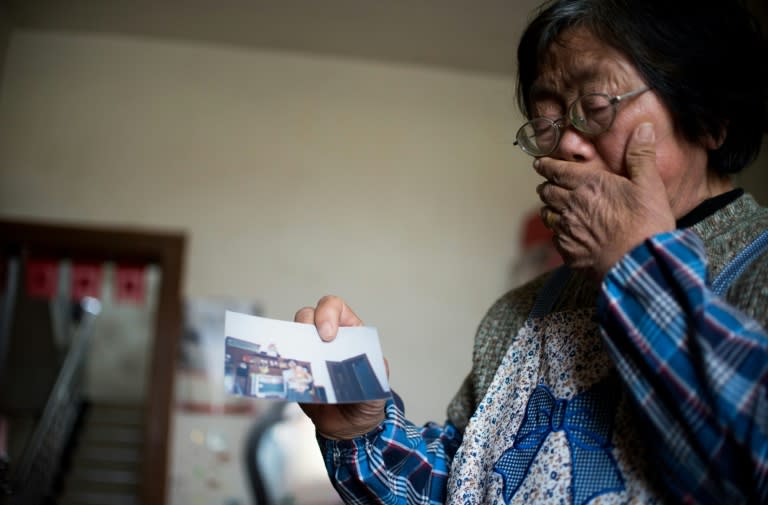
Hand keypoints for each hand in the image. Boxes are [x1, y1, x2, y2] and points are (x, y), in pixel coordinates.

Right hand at [294, 295, 386, 438]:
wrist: (350, 425)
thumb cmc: (366, 397)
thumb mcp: (377, 385)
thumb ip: (374, 374)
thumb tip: (365, 365)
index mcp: (349, 333)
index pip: (336, 308)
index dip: (328, 313)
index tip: (328, 334)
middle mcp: (325, 338)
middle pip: (307, 315)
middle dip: (306, 323)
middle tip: (313, 345)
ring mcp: (308, 354)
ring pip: (292, 335)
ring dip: (291, 343)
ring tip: (296, 359)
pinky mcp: (296, 373)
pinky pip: (283, 362)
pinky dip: (282, 366)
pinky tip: (288, 375)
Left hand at [535, 122, 675, 277]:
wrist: (639, 264)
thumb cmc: (646, 224)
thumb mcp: (649, 185)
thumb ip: (641, 156)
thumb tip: (642, 128)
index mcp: (589, 184)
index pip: (557, 170)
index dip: (546, 165)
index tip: (539, 163)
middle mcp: (571, 205)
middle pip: (547, 191)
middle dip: (546, 185)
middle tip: (546, 183)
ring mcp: (567, 229)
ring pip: (547, 214)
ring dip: (549, 208)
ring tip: (552, 207)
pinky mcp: (568, 251)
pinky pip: (554, 238)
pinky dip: (557, 233)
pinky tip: (565, 233)